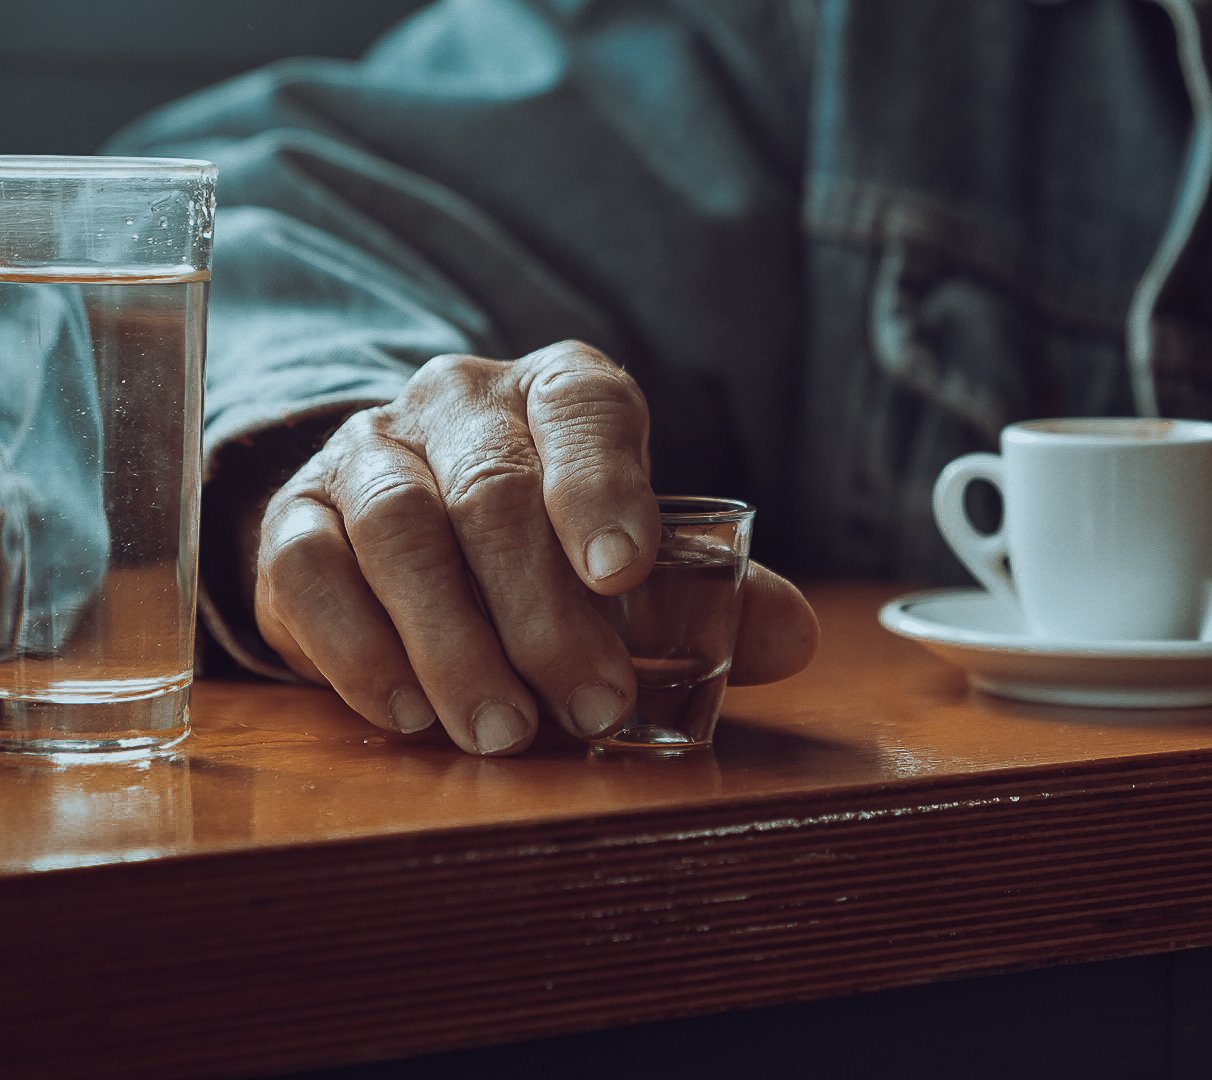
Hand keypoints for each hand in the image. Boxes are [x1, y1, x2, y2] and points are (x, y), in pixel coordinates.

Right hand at [251, 341, 817, 754]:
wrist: (410, 520)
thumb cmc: (547, 542)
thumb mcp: (633, 559)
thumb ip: (709, 595)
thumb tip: (796, 638)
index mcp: (559, 395)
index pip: (585, 412)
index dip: (602, 487)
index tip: (623, 574)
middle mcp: (460, 405)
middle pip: (493, 492)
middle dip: (543, 613)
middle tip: (586, 708)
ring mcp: (369, 454)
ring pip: (401, 532)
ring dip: (455, 644)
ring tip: (501, 731)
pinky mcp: (296, 517)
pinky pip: (310, 571)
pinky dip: (361, 648)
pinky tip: (409, 712)